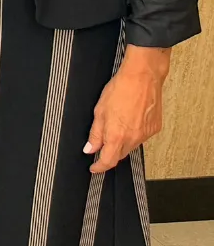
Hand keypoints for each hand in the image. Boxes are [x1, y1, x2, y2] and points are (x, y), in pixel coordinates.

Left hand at [85, 46, 168, 172]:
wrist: (143, 77)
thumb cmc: (120, 89)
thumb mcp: (99, 111)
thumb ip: (95, 133)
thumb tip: (90, 148)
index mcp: (117, 135)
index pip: (108, 161)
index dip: (99, 167)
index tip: (94, 168)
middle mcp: (134, 138)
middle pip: (120, 154)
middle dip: (110, 152)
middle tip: (102, 142)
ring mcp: (146, 134)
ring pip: (131, 146)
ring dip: (122, 141)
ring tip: (117, 123)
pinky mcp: (155, 128)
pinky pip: (142, 137)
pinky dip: (134, 133)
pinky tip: (130, 120)